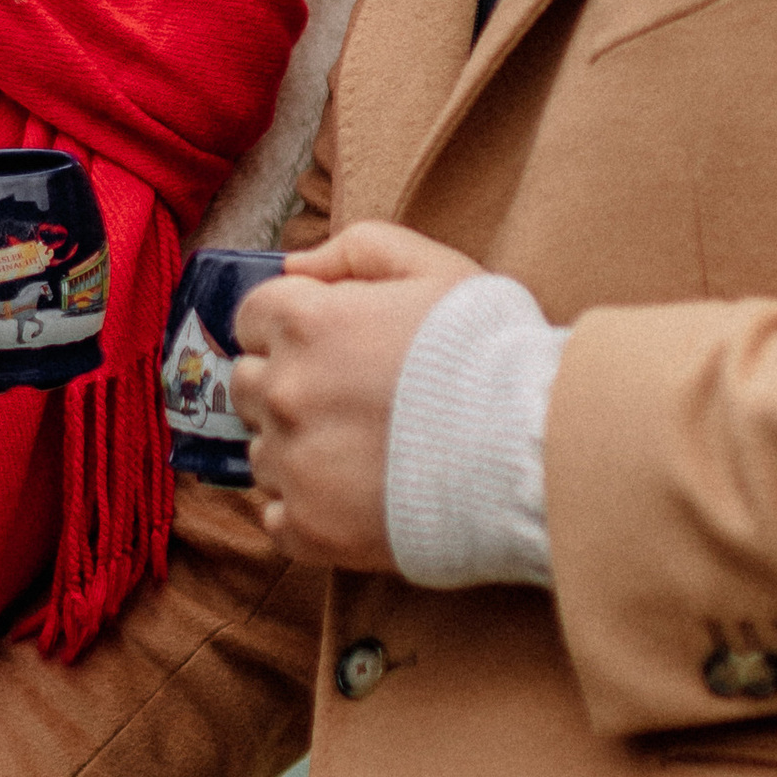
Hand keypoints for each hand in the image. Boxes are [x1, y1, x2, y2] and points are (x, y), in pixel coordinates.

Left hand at [232, 220, 485, 568]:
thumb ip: (358, 249)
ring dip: (296, 449)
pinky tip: (355, 499)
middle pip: (247, 386)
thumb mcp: (435, 268)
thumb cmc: (489, 352)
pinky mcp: (309, 528)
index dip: (288, 327)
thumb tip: (295, 266)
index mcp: (305, 322)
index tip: (327, 345)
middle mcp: (284, 391)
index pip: (251, 318)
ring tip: (362, 453)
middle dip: (286, 385)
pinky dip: (306, 509)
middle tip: (346, 400)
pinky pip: (275, 518)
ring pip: (260, 453)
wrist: (530, 450)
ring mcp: (292, 464)